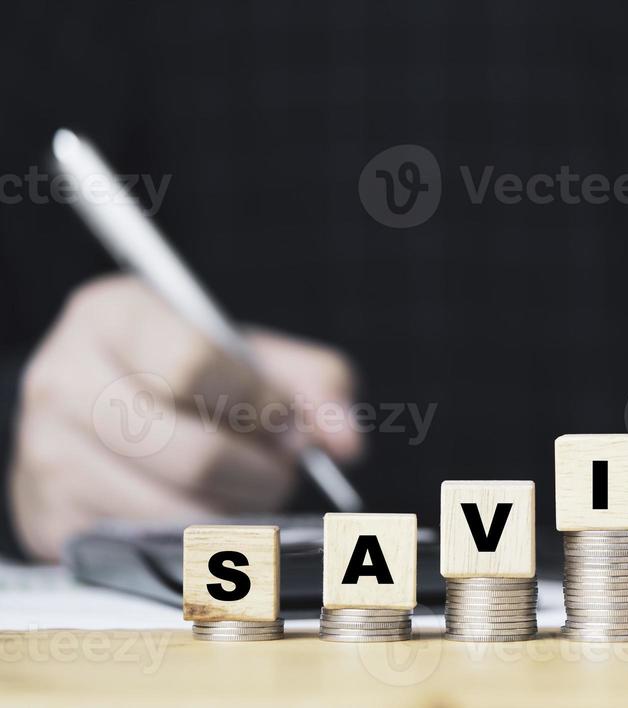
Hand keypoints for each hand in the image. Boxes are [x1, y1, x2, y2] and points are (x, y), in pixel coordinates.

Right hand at [7, 275, 360, 560]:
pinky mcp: (49, 517)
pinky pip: (145, 548)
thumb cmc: (194, 377)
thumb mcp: (257, 358)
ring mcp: (46, 451)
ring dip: (234, 514)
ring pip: (172, 512)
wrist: (111, 409)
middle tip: (279, 471)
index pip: (194, 365)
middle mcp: (63, 378)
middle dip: (260, 474)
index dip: (260, 403)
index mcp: (113, 314)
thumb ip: (318, 384)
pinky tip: (204, 511)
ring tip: (244, 490)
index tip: (286, 422)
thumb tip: (346, 442)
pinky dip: (195, 541)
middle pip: (190, 453)